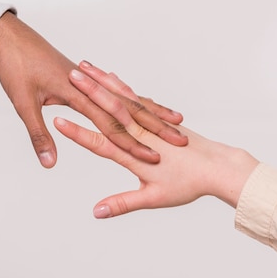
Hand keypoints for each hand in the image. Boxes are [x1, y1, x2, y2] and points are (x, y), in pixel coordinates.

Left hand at [0, 12, 187, 167]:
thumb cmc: (16, 67)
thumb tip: (50, 163)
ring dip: (153, 113)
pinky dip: (135, 99)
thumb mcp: (23, 103)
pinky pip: (117, 90)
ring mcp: (90, 79)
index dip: (132, 144)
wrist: (12, 36)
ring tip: (176, 121)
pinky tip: (145, 103)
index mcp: (77, 93)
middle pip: (130, 110)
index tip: (152, 158)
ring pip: (129, 99)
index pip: (111, 124)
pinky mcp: (85, 76)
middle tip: (180, 141)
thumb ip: (39, 134)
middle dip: (156, 128)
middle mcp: (90, 86)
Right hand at [55, 68, 258, 217]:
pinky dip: (120, 85)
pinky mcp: (155, 117)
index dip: (78, 133)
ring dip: (101, 80)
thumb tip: (97, 211)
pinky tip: (111, 76)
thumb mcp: (153, 198)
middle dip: (89, 91)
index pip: (100, 142)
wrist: (218, 166)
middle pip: (109, 108)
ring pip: (121, 96)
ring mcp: (147, 121)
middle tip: (70, 75)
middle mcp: (139, 132)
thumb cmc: (188, 184)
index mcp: (134, 152)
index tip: (58, 121)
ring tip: (84, 66)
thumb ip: (123, 203)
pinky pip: (135, 96)